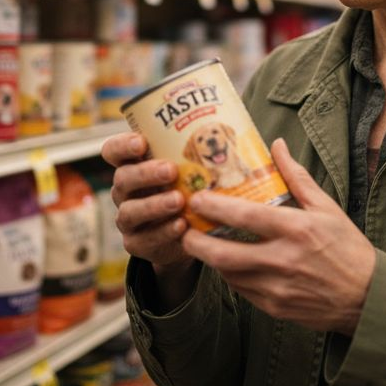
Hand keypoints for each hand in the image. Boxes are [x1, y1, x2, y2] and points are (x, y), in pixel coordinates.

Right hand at [102, 132, 197, 306]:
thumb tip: (272, 142)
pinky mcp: (137, 243)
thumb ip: (211, 153)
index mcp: (134, 165)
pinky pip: (145, 238)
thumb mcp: (194, 169)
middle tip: (171, 171)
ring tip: (178, 201)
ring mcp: (129, 217)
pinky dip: (163, 232)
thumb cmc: (192, 190)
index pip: (114, 151)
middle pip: (123, 178)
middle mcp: (125, 190)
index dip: (123, 145)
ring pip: (130, 210)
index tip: (142, 142)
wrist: (187, 233)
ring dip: (154, 205)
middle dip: (146, 173)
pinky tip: (182, 226)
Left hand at [181, 138, 376, 335]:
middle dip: (196, 242)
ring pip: (228, 274)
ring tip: (201, 243)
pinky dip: (231, 275)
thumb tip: (277, 146)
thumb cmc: (348, 249)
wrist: (367, 298)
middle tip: (185, 229)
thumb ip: (296, 177)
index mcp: (297, 230)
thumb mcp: (327, 208)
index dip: (214, 207)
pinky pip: (241, 291)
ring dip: (211, 259)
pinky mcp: (275, 308)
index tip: (196, 199)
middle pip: (224, 254)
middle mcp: (284, 260)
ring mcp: (277, 288)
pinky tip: (228, 263)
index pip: (245, 217)